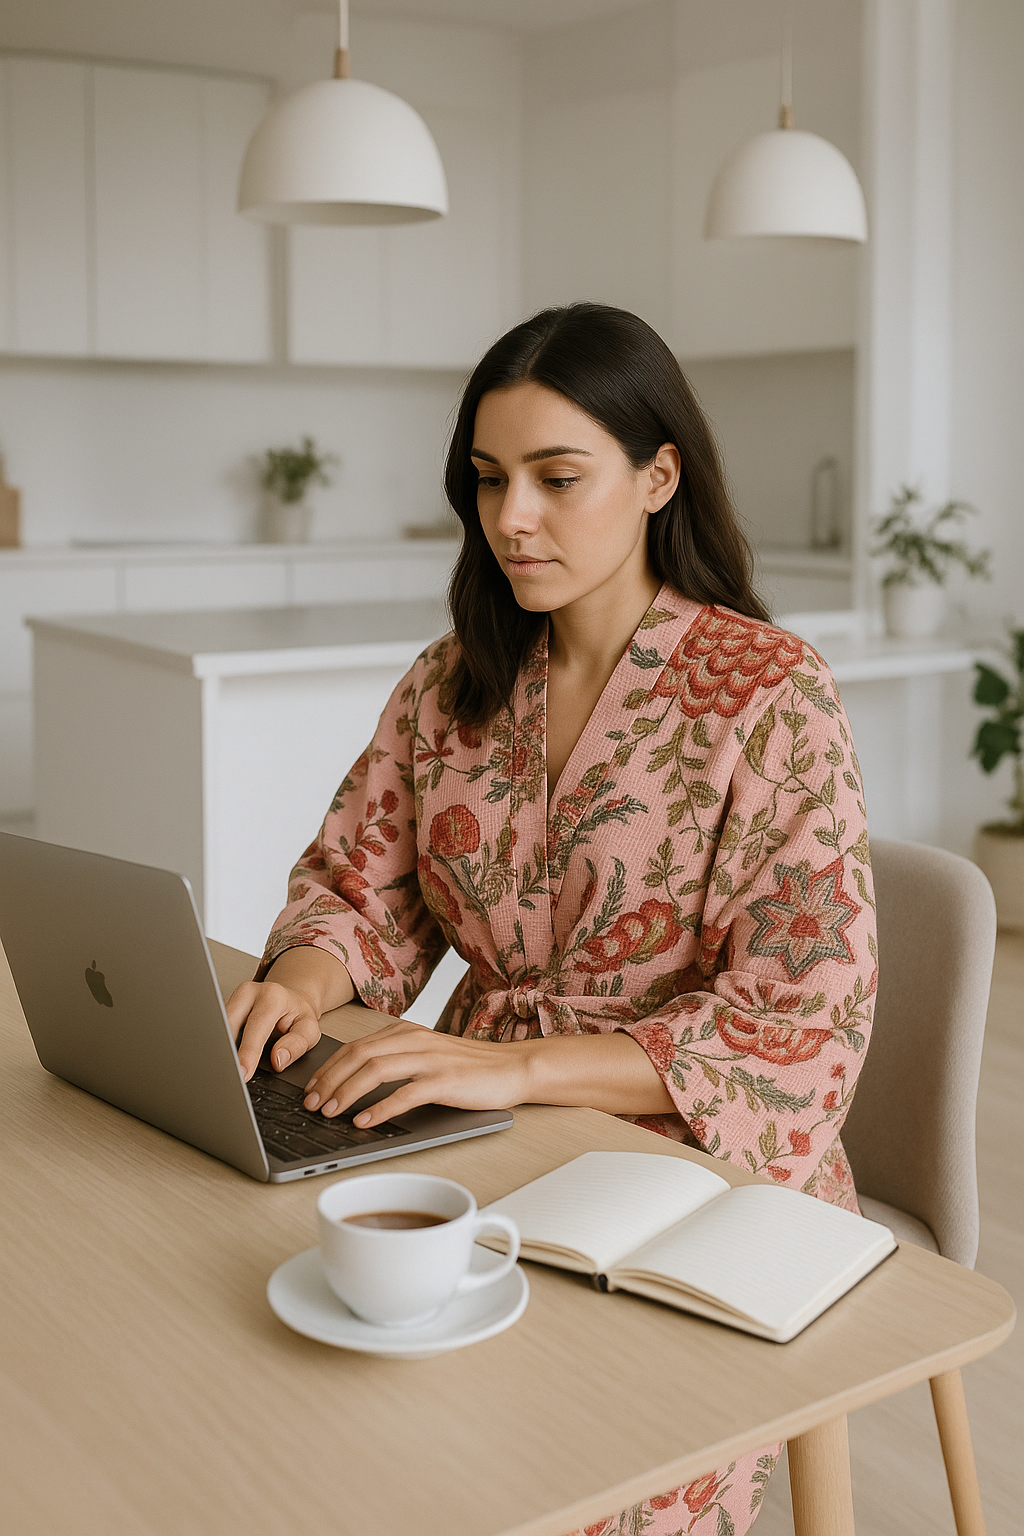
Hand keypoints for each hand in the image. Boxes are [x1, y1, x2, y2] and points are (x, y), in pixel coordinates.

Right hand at [227, 945, 355, 1081]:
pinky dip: (219, 1045)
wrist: (291, 1000)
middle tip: (229, 1077)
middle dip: (227, 1052)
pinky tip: (224, 1059)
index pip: (255, 1028)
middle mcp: (249, 993)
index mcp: (272, 997)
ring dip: (221, 1049)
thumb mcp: (310, 1030)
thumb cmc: (298, 1016)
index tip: (242, 1074)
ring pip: (219, 1026)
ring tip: (224, 1070)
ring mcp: (234, 998)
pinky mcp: (225, 1006)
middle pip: (229, 1024)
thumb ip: (297, 1045)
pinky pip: (218, 1027)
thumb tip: (278, 1060)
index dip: (247, 1053)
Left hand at [302, 1021, 530, 1126]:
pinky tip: (364, 1121)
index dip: (327, 1068)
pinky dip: (379, 1108)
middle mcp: (414, 1040)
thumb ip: (396, 1060)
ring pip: (375, 1070)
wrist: (513, 1068)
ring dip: (346, 1092)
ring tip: (329, 1112)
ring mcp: (430, 1059)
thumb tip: (355, 1082)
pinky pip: (405, 1093)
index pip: (355, 1046)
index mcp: (406, 1032)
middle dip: (328, 1080)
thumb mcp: (427, 1055)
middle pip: (358, 1055)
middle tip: (311, 1104)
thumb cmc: (469, 1068)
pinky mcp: (445, 1080)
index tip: (310, 1088)